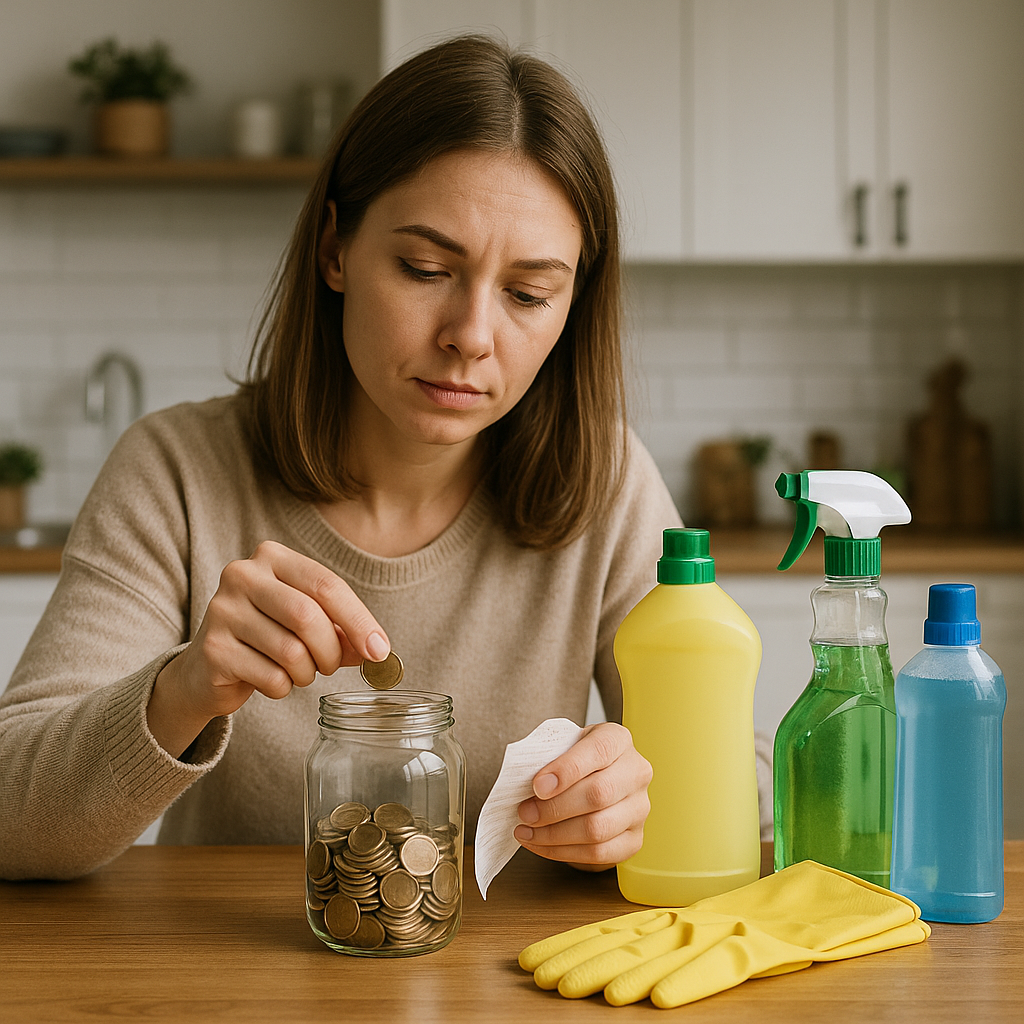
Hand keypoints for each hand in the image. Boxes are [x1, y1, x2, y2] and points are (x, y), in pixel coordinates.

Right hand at [148, 540, 388, 756]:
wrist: (206, 668)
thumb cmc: (268, 638)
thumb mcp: (307, 623)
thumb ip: (341, 630)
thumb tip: (375, 649)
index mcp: (272, 557)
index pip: (326, 584)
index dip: (358, 620)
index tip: (380, 650)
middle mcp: (242, 575)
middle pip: (308, 616)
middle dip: (330, 651)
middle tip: (329, 666)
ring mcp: (222, 610)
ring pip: (291, 651)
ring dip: (307, 673)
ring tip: (297, 671)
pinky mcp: (213, 649)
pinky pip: (271, 677)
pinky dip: (282, 687)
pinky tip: (270, 680)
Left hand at [514, 722, 651, 869]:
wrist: (596, 778)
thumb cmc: (575, 760)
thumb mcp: (564, 745)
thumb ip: (549, 757)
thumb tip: (525, 786)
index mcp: (618, 740)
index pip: (598, 751)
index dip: (566, 770)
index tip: (536, 786)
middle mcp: (636, 772)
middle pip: (598, 795)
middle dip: (553, 808)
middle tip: (524, 812)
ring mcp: (639, 808)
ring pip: (598, 829)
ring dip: (554, 835)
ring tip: (527, 830)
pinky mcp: (634, 839)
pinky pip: (599, 854)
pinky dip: (563, 852)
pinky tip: (541, 844)